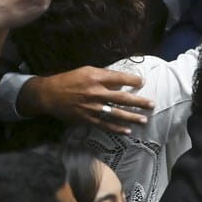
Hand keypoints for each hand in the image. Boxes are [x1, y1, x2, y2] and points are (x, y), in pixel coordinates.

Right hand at [20, 67, 153, 134]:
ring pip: (116, 113)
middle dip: (139, 102)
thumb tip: (121, 82)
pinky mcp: (86, 119)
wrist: (48, 95)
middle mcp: (95, 93)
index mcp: (96, 78)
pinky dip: (116, 128)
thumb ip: (104, 76)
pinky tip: (127, 131)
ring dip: (131, 117)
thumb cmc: (69, 80)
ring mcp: (92, 107)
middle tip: (152, 105)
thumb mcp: (87, 71)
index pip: (120, 78)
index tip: (142, 82)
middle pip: (122, 98)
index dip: (133, 80)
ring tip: (144, 120)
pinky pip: (104, 125)